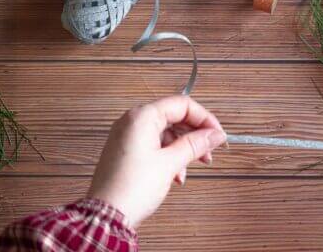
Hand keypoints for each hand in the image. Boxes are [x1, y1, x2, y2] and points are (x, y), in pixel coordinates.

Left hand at [87, 95, 226, 227]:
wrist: (105, 217)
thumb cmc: (132, 188)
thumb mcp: (170, 163)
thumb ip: (196, 144)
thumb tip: (215, 134)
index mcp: (141, 117)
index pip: (182, 104)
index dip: (204, 118)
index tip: (217, 134)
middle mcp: (132, 122)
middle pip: (174, 117)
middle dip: (194, 134)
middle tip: (209, 151)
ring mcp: (126, 137)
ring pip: (165, 133)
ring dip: (183, 148)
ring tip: (192, 166)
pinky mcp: (125, 151)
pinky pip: (154, 144)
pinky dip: (169, 155)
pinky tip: (176, 174)